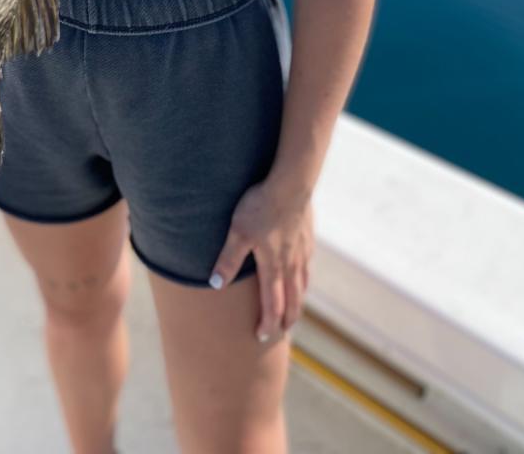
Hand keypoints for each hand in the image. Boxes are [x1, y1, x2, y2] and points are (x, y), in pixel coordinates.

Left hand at [208, 178, 313, 341]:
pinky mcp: (308, 237)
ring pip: (303, 283)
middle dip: (287, 318)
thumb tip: (215, 284)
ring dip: (298, 300)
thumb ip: (228, 259)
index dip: (267, 323)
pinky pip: (308, 264)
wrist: (290, 185)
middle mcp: (291, 264)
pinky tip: (302, 273)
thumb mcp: (238, 232)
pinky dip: (304, 277)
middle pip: (293, 300)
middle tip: (282, 332)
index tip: (262, 337)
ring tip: (295, 308)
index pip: (272, 304)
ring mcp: (302, 251)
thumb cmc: (261, 207)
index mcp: (274, 266)